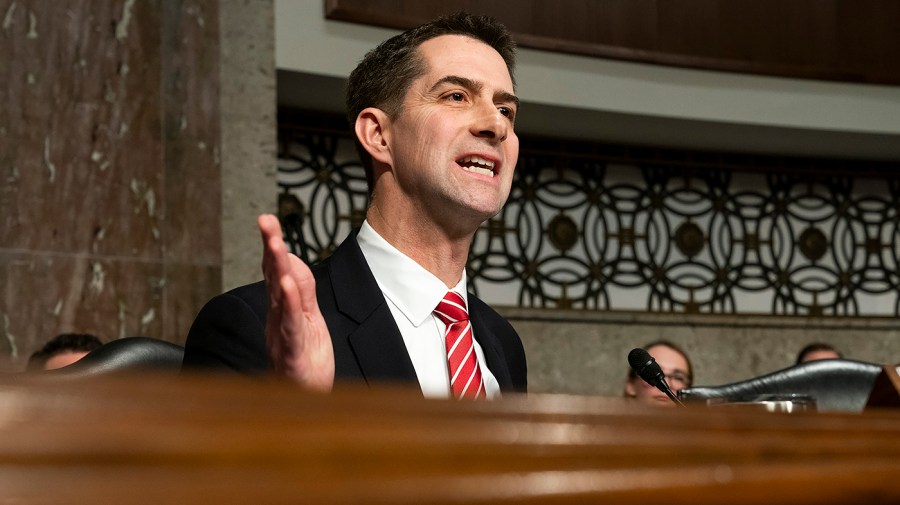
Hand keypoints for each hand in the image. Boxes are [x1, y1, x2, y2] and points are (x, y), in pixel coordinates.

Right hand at [258, 214, 334, 390]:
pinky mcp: (294, 352)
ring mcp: (283, 335)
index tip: (268, 221)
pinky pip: (290, 325)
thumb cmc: (305, 362)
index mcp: (281, 310)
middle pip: (273, 278)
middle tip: (265, 221)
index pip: (276, 272)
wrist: (306, 402)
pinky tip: (287, 286)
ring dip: (277, 269)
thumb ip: (302, 291)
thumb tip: (292, 260)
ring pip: (279, 297)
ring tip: (276, 244)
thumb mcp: (308, 321)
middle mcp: (278, 319)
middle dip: (270, 247)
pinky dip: (289, 304)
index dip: (272, 247)